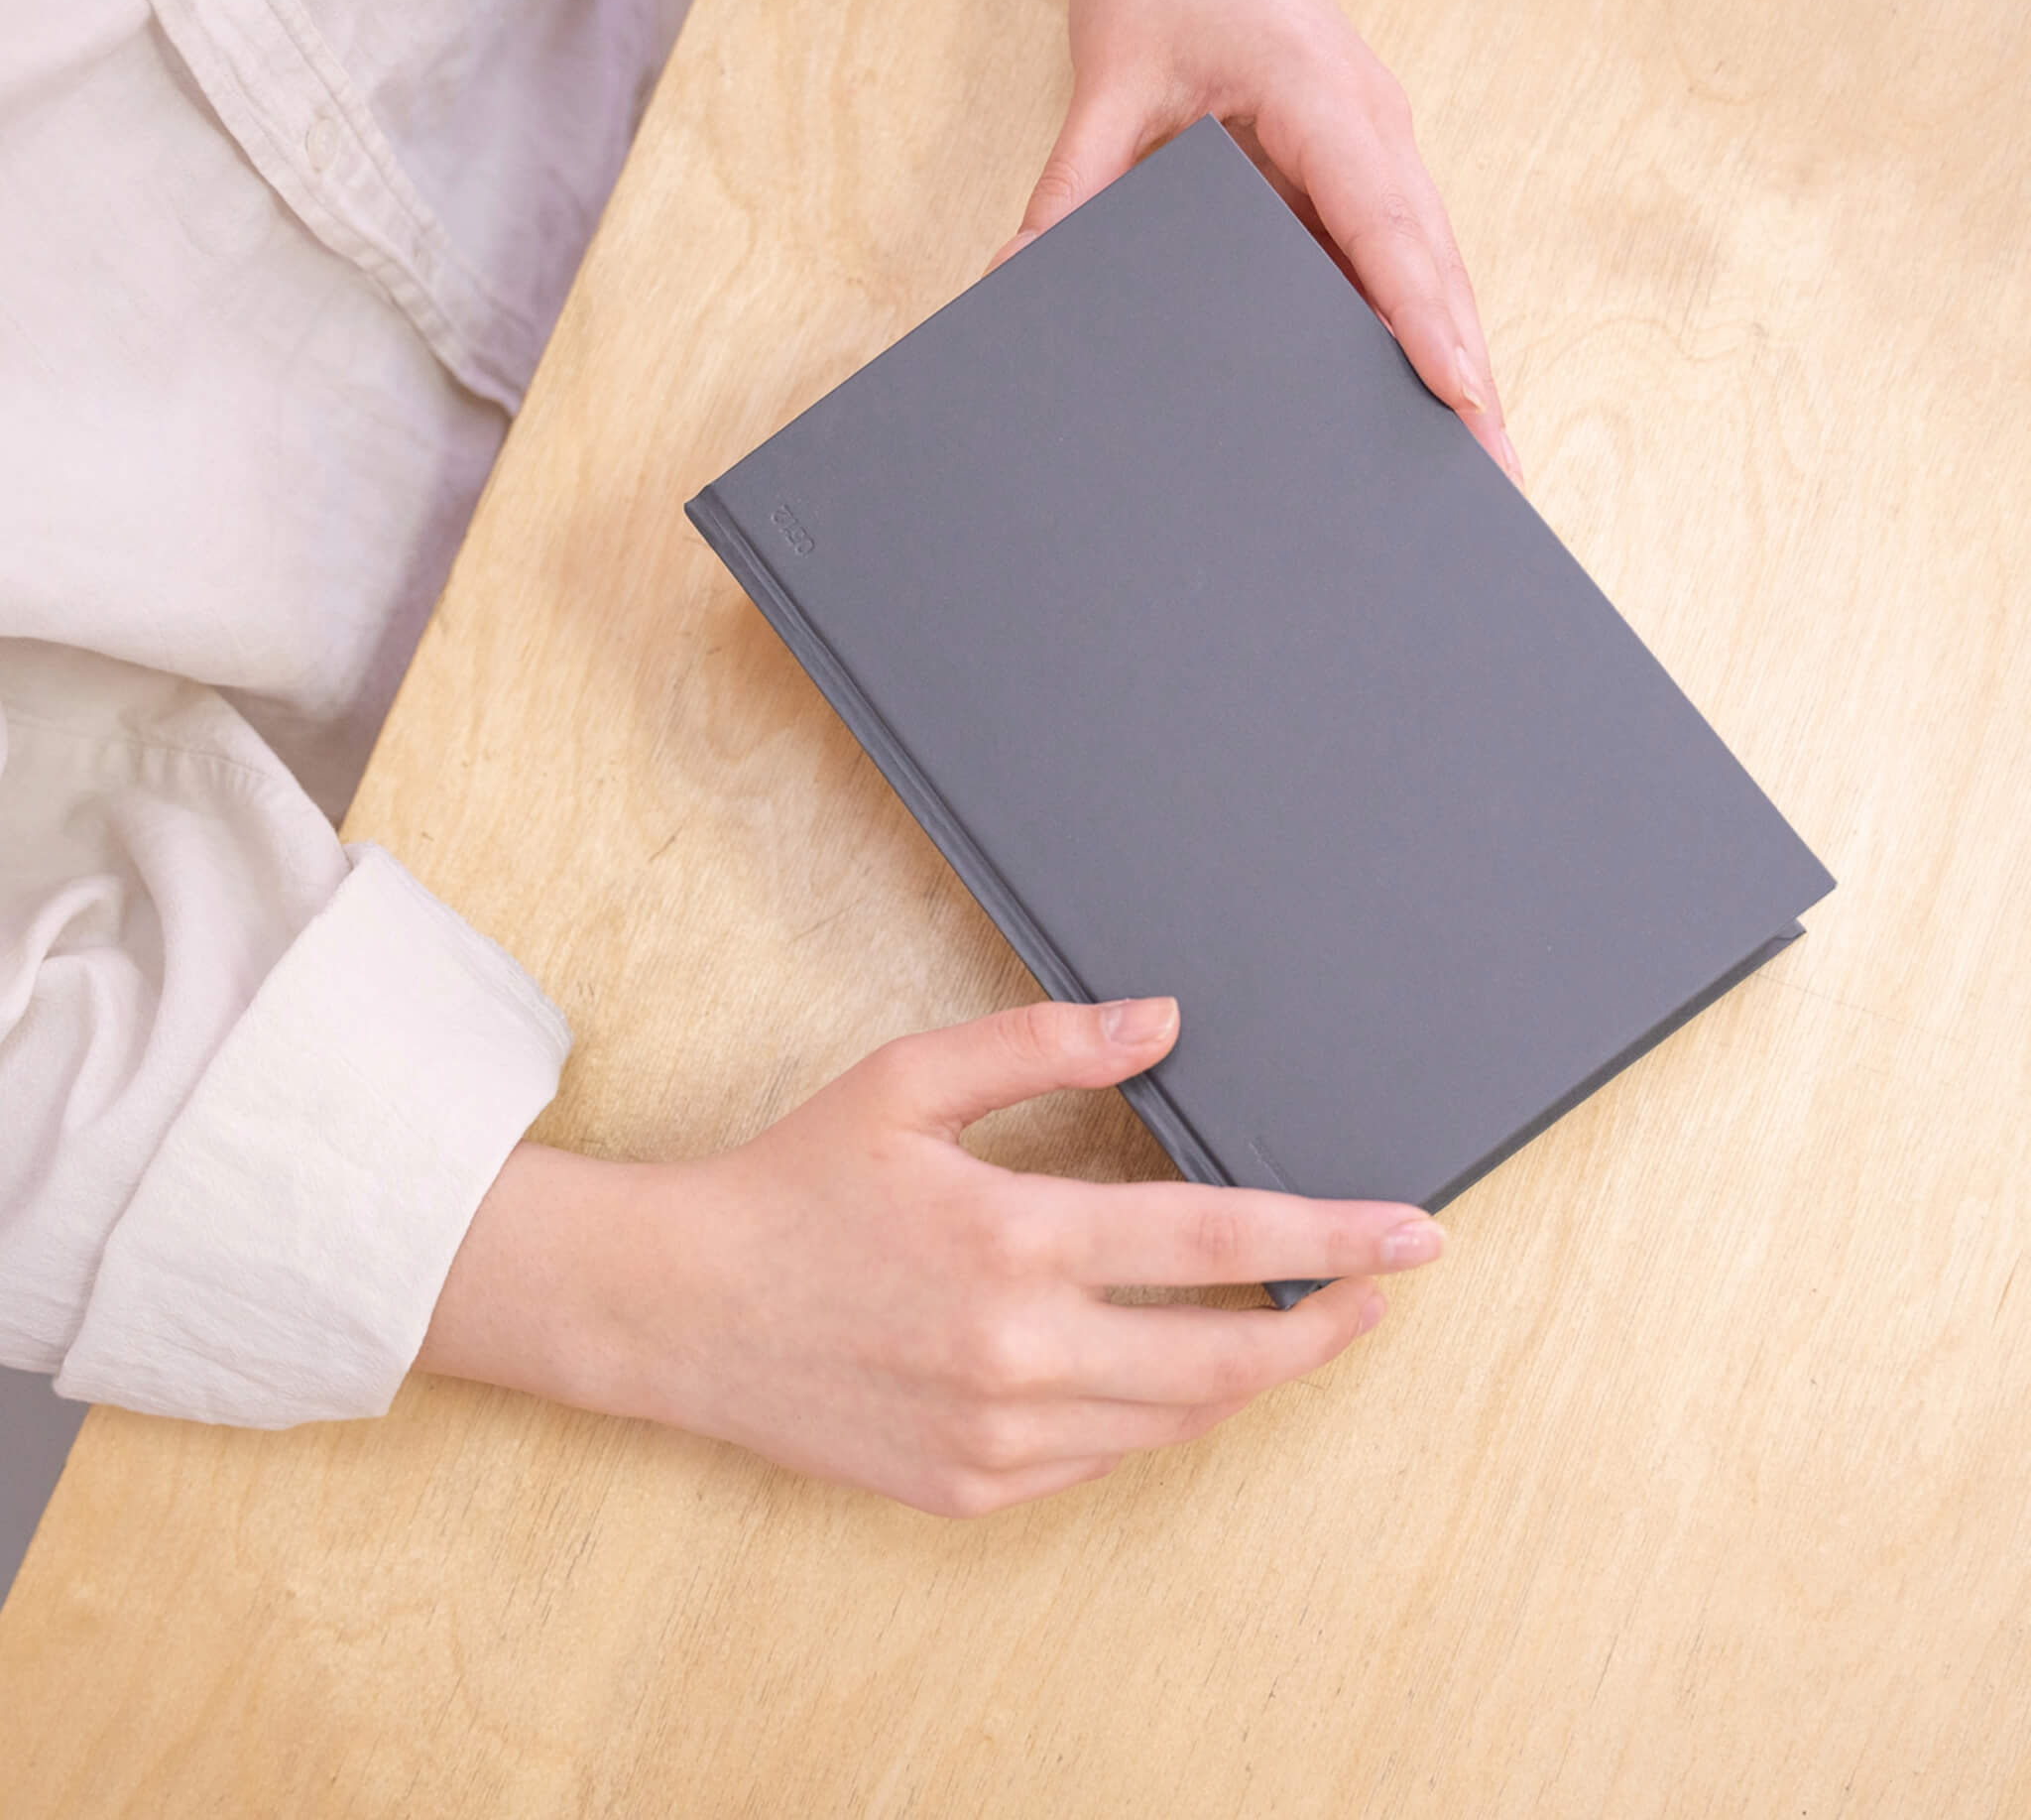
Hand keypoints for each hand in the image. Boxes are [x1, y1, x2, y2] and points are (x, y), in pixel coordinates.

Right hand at [420, 999, 1445, 1517]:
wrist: (681, 1311)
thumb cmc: (795, 1184)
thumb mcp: (909, 1082)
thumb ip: (1045, 1045)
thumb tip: (1163, 1022)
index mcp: (1015, 1238)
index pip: (1218, 1237)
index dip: (1332, 1235)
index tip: (1413, 1234)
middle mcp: (1019, 1353)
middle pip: (1228, 1354)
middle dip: (1327, 1325)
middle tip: (1379, 1293)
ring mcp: (999, 1437)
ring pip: (1178, 1419)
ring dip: (1253, 1373)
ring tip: (1294, 1325)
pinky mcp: (974, 1489)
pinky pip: (1109, 1459)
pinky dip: (1163, 1416)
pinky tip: (1177, 1374)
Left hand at [1003, 0, 1520, 485]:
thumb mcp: (1105, 79)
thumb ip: (1073, 190)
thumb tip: (1023, 280)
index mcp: (1322, 99)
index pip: (1388, 228)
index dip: (1427, 319)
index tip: (1462, 395)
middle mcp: (1370, 129)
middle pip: (1435, 269)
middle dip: (1470, 374)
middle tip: (1499, 478)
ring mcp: (1371, 149)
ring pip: (1429, 270)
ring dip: (1456, 358)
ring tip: (1480, 462)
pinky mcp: (1352, 167)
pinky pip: (1393, 258)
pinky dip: (1415, 327)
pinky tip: (1415, 399)